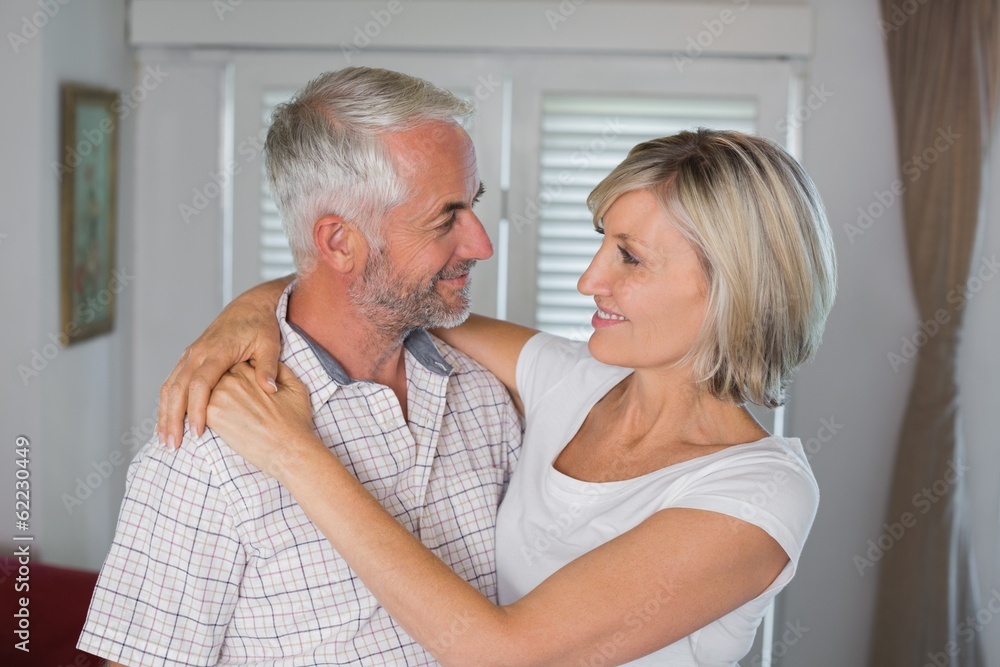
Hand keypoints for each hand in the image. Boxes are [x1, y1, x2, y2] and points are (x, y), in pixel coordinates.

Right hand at [158, 277, 289, 447]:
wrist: (250, 306)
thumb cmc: (262, 327)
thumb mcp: (270, 344)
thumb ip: (268, 366)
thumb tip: (270, 388)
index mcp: (218, 351)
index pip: (200, 384)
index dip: (197, 409)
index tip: (197, 433)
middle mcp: (198, 352)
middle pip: (177, 388)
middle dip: (173, 418)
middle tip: (173, 445)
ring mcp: (190, 354)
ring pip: (169, 386)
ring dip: (164, 413)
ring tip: (165, 440)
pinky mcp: (189, 357)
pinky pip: (171, 381)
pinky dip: (166, 402)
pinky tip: (166, 421)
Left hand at [205, 361, 317, 479]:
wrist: (288, 448)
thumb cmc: (295, 422)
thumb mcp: (296, 388)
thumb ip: (280, 371)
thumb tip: (270, 367)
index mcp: (250, 370)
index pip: (231, 365)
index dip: (232, 376)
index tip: (236, 389)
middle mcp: (232, 379)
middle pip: (214, 378)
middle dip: (214, 388)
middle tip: (225, 405)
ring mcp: (220, 396)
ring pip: (202, 394)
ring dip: (202, 403)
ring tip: (215, 417)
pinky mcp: (212, 415)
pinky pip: (197, 411)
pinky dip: (197, 417)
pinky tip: (202, 426)